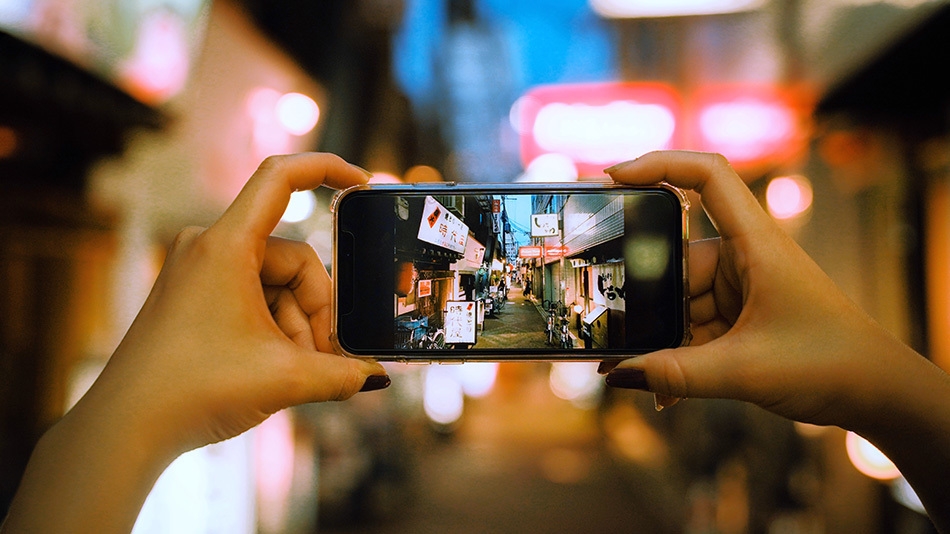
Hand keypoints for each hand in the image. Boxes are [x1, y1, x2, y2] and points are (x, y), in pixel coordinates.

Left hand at [98, 153, 389, 452]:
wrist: (124, 429)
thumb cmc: (193, 391)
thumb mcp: (284, 379)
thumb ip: (341, 374)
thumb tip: (375, 376)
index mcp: (227, 246)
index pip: (280, 177)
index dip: (327, 168)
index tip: (363, 182)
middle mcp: (209, 248)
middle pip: (294, 260)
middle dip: (317, 310)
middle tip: (327, 358)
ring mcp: (199, 273)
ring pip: (277, 286)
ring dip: (297, 328)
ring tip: (298, 373)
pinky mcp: (194, 297)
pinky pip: (253, 299)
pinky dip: (274, 330)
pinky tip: (278, 369)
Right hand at [601, 151, 922, 428]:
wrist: (879, 394)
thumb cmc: (831, 364)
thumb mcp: (745, 371)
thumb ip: (676, 375)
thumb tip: (616, 374)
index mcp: (756, 243)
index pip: (707, 176)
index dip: (659, 163)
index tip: (613, 177)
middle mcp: (745, 256)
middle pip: (675, 255)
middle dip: (646, 293)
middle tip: (610, 320)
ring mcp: (742, 287)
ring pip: (680, 300)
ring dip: (662, 337)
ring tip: (641, 373)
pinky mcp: (740, 316)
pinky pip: (694, 327)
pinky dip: (678, 355)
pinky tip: (666, 389)